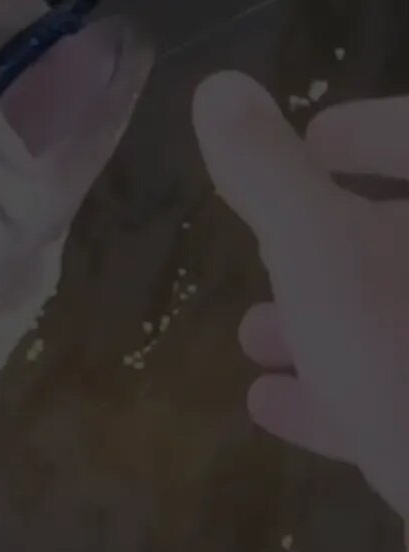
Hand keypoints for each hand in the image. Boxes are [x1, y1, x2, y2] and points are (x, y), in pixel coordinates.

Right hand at [192, 71, 408, 517]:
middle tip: (269, 254)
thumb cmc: (407, 352)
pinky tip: (278, 405)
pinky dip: (346, 392)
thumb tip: (217, 90)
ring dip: (328, 323)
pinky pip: (406, 396)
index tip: (311, 143)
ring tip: (255, 339)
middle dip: (331, 244)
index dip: (369, 130)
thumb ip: (270, 172)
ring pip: (407, 322)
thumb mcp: (319, 249)